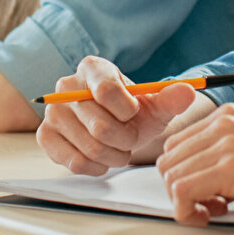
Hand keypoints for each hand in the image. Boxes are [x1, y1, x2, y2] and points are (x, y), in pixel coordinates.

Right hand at [36, 56, 197, 174]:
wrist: (115, 128)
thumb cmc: (133, 114)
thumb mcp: (156, 105)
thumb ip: (172, 98)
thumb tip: (188, 91)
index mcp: (92, 68)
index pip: (108, 91)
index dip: (128, 111)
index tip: (134, 113)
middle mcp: (66, 85)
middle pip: (100, 126)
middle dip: (125, 140)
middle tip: (130, 138)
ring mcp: (52, 111)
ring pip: (90, 147)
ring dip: (114, 156)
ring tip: (118, 148)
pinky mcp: (45, 136)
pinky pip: (74, 162)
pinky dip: (96, 167)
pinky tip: (102, 158)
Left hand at [157, 103, 233, 225]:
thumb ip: (228, 149)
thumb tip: (203, 175)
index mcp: (227, 115)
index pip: (177, 143)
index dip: (182, 173)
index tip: (202, 191)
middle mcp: (222, 124)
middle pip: (169, 159)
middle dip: (179, 188)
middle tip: (206, 204)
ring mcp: (226, 145)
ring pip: (172, 176)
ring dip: (184, 202)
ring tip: (213, 210)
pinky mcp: (232, 169)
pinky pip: (183, 192)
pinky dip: (188, 211)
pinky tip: (212, 215)